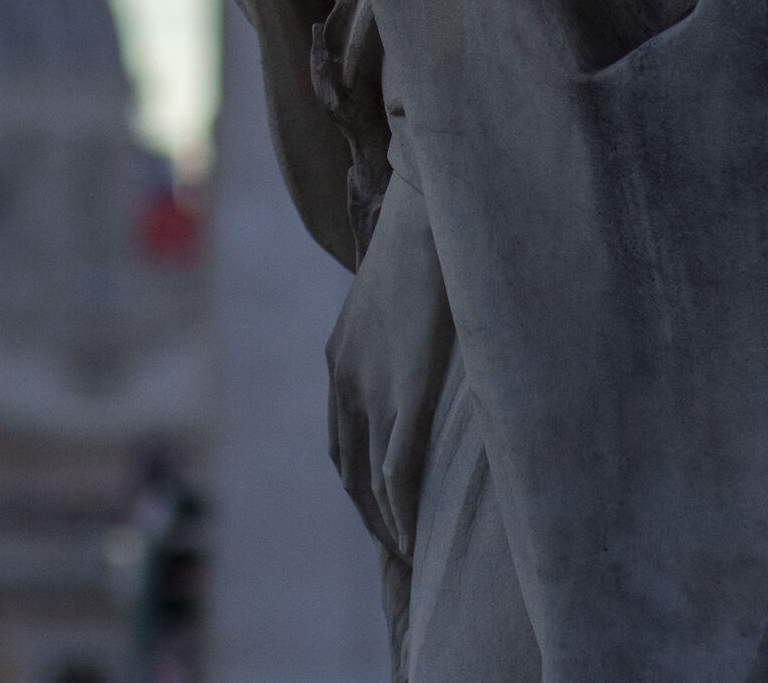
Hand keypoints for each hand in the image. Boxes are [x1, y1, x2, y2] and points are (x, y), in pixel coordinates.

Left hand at [327, 169, 453, 559]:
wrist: (426, 208)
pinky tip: (417, 540)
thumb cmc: (427, 244)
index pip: (340, 442)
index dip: (359, 483)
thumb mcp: (402, 302)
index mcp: (341, 359)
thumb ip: (402, 336)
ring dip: (387, 524)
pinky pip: (397, 470)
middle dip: (370, 513)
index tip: (383, 511)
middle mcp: (345, 380)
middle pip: (348, 470)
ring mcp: (372, 389)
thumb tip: (425, 352)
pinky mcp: (405, 392)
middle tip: (399, 549)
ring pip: (369, 479)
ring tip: (411, 559)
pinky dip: (402, 510)